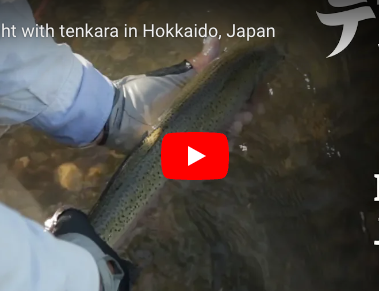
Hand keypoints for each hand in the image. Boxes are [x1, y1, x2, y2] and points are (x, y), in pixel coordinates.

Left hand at [98, 37, 264, 152]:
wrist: (119, 116)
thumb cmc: (147, 93)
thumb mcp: (177, 78)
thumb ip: (200, 64)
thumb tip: (216, 39)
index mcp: (203, 101)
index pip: (235, 101)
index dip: (250, 99)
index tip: (258, 97)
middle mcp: (201, 122)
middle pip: (233, 124)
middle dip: (242, 118)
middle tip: (242, 115)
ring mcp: (193, 142)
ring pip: (222, 144)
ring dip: (229, 138)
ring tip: (228, 130)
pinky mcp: (182, 160)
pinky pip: (203, 163)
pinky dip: (209, 158)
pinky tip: (212, 149)